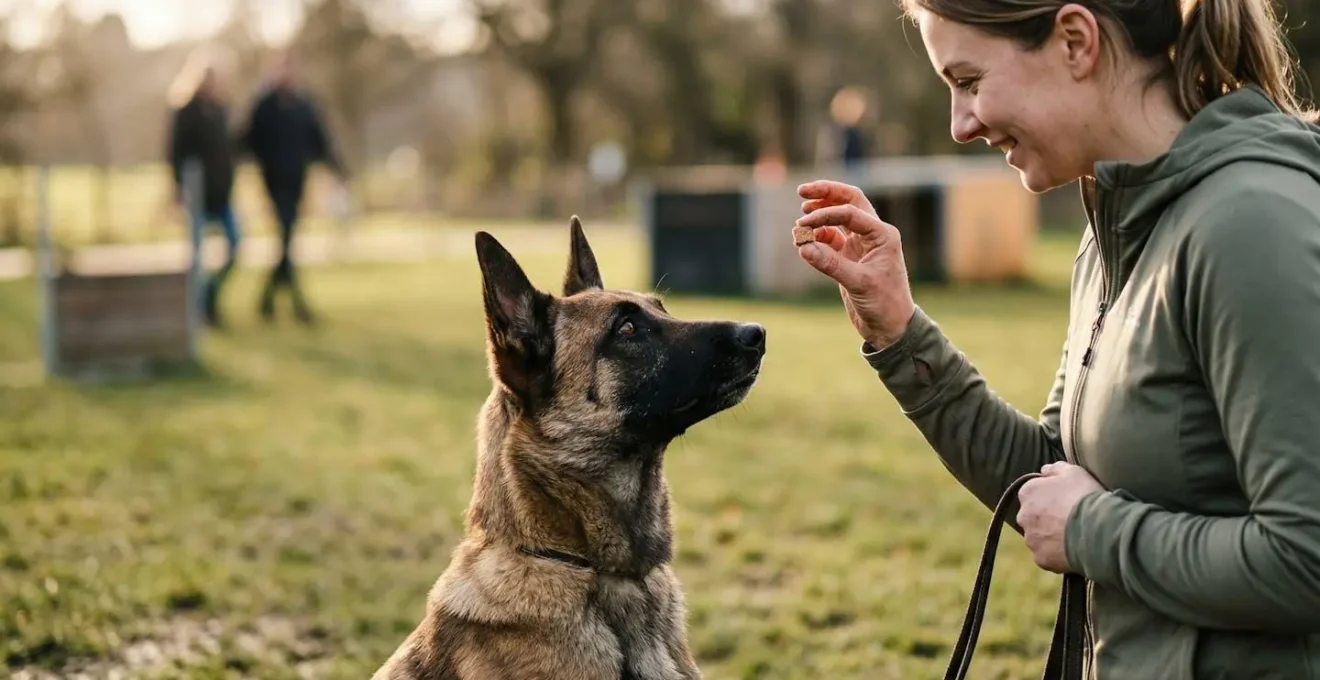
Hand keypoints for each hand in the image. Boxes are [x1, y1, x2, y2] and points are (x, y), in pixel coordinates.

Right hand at [793, 180, 915, 349]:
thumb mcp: (858, 283)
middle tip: (802, 191)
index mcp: (882, 235)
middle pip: (849, 201)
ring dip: (820, 215)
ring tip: (800, 222)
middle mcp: (873, 234)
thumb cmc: (885, 304)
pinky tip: (805, 243)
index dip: (824, 215)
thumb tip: (803, 246)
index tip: (803, 225)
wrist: (890, 327)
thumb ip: (830, 264)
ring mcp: (861, 245)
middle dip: (826, 194)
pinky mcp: (850, 257)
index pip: (850, 213)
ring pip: (839, 218)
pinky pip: (831, 238)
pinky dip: (818, 237)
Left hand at [1016, 462, 1104, 572]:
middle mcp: (1023, 516)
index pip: (1033, 493)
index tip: (1066, 500)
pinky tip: (1074, 549)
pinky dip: (1058, 554)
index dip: (1051, 497)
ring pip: (1039, 538)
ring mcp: (1031, 539)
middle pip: (1033, 517)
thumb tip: (1044, 471)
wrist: (1097, 529)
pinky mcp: (1041, 559)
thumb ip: (1055, 469)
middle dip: (1047, 518)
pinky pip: (1047, 556)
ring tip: (1075, 535)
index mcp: (1028, 492)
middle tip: (1070, 519)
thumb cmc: (1085, 496)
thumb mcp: (1074, 471)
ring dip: (1051, 537)